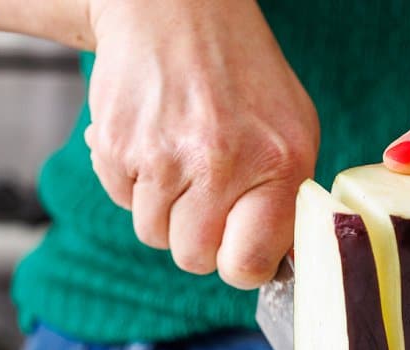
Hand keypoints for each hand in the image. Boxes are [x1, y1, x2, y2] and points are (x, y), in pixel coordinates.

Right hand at [84, 0, 317, 286]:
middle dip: (198, 238)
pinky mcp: (118, 146)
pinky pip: (122, 201)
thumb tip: (276, 264)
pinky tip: (154, 142)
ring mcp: (163, 156)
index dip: (240, 265)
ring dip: (165, 210)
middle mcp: (220, 163)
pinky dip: (135, 183)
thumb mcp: (291, 131)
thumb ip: (287, 201)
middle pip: (193, 257)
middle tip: (208, 198)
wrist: (176, 10)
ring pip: (154, 234)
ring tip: (183, 161)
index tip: (239, 250)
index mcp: (277, 164)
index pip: (247, 265)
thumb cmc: (242, 76)